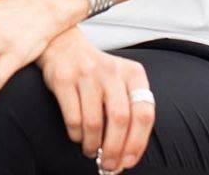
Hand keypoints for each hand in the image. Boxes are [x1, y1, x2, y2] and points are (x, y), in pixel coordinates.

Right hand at [35, 27, 154, 171]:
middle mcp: (111, 71)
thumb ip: (128, 112)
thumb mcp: (120, 82)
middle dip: (114, 150)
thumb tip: (125, 156)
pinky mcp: (64, 79)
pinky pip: (73, 118)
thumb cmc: (97, 73)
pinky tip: (78, 136)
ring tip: (90, 151)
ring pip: (94, 122)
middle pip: (120, 119)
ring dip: (92, 145)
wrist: (64, 45)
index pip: (144, 112)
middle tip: (108, 165)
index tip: (129, 161)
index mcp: (132, 73)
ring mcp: (87, 73)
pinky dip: (76, 135)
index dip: (138, 142)